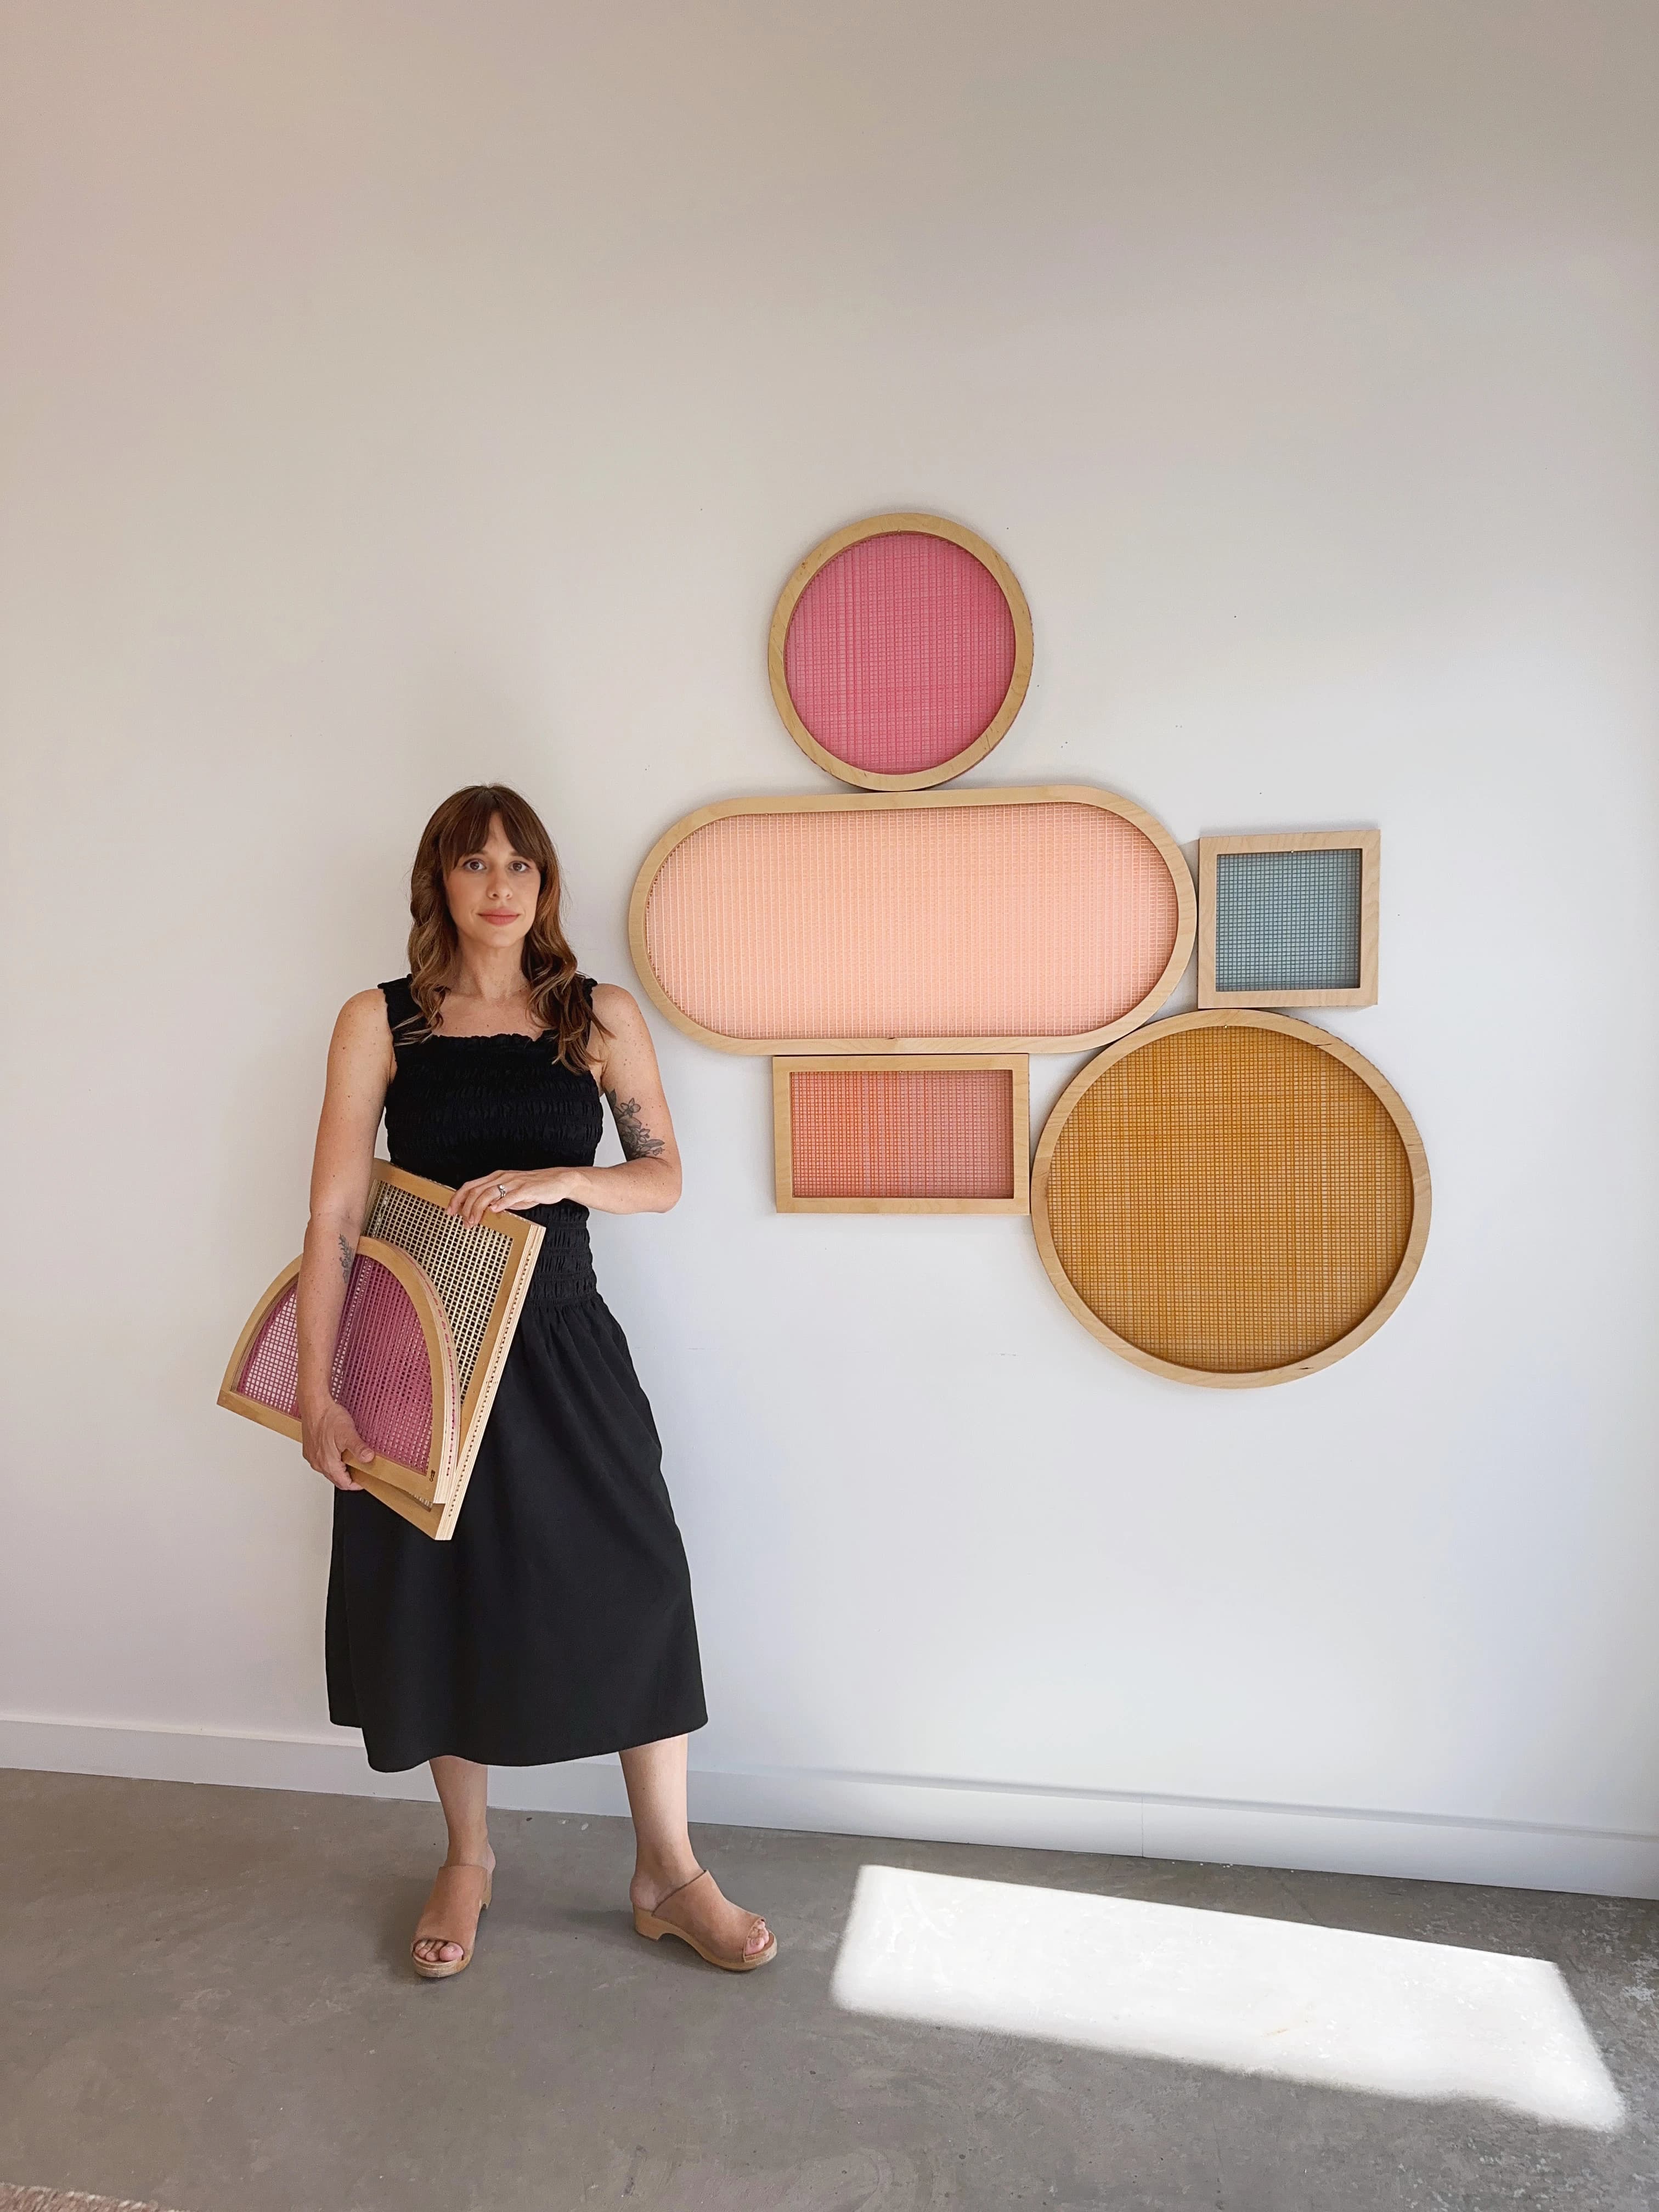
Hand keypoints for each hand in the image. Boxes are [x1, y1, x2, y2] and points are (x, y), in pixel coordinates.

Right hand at [301, 1398, 374, 1490]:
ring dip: (341, 1468)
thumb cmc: (328, 1417)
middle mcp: (318, 1463)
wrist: (314, 1405)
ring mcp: (312, 1457)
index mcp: (327, 1464)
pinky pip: (322, 1460)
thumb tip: (368, 1459)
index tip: (366, 1479)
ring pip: (329, 1470)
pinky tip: (339, 1449)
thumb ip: (359, 1448)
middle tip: (362, 1468)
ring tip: (352, 1458)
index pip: (344, 1484)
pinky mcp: (309, 1450)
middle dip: (350, 1476)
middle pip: (336, 1478)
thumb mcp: (348, 1433)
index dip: (357, 1484)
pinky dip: (332, 1459)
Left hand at [448, 1167, 578, 1227]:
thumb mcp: (512, 1194)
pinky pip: (511, 1195)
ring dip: (478, 1208)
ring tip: (474, 1221)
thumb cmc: (534, 1188)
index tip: (450, 1211)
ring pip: (489, 1193)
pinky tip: (495, 1211)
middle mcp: (502, 1177)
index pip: (470, 1186)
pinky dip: (501, 1203)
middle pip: (476, 1190)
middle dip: (466, 1207)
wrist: (557, 1181)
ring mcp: (514, 1182)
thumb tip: (483, 1212)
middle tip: (463, 1222)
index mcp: (497, 1177)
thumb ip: (497, 1200)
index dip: (458, 1198)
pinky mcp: (526, 1189)